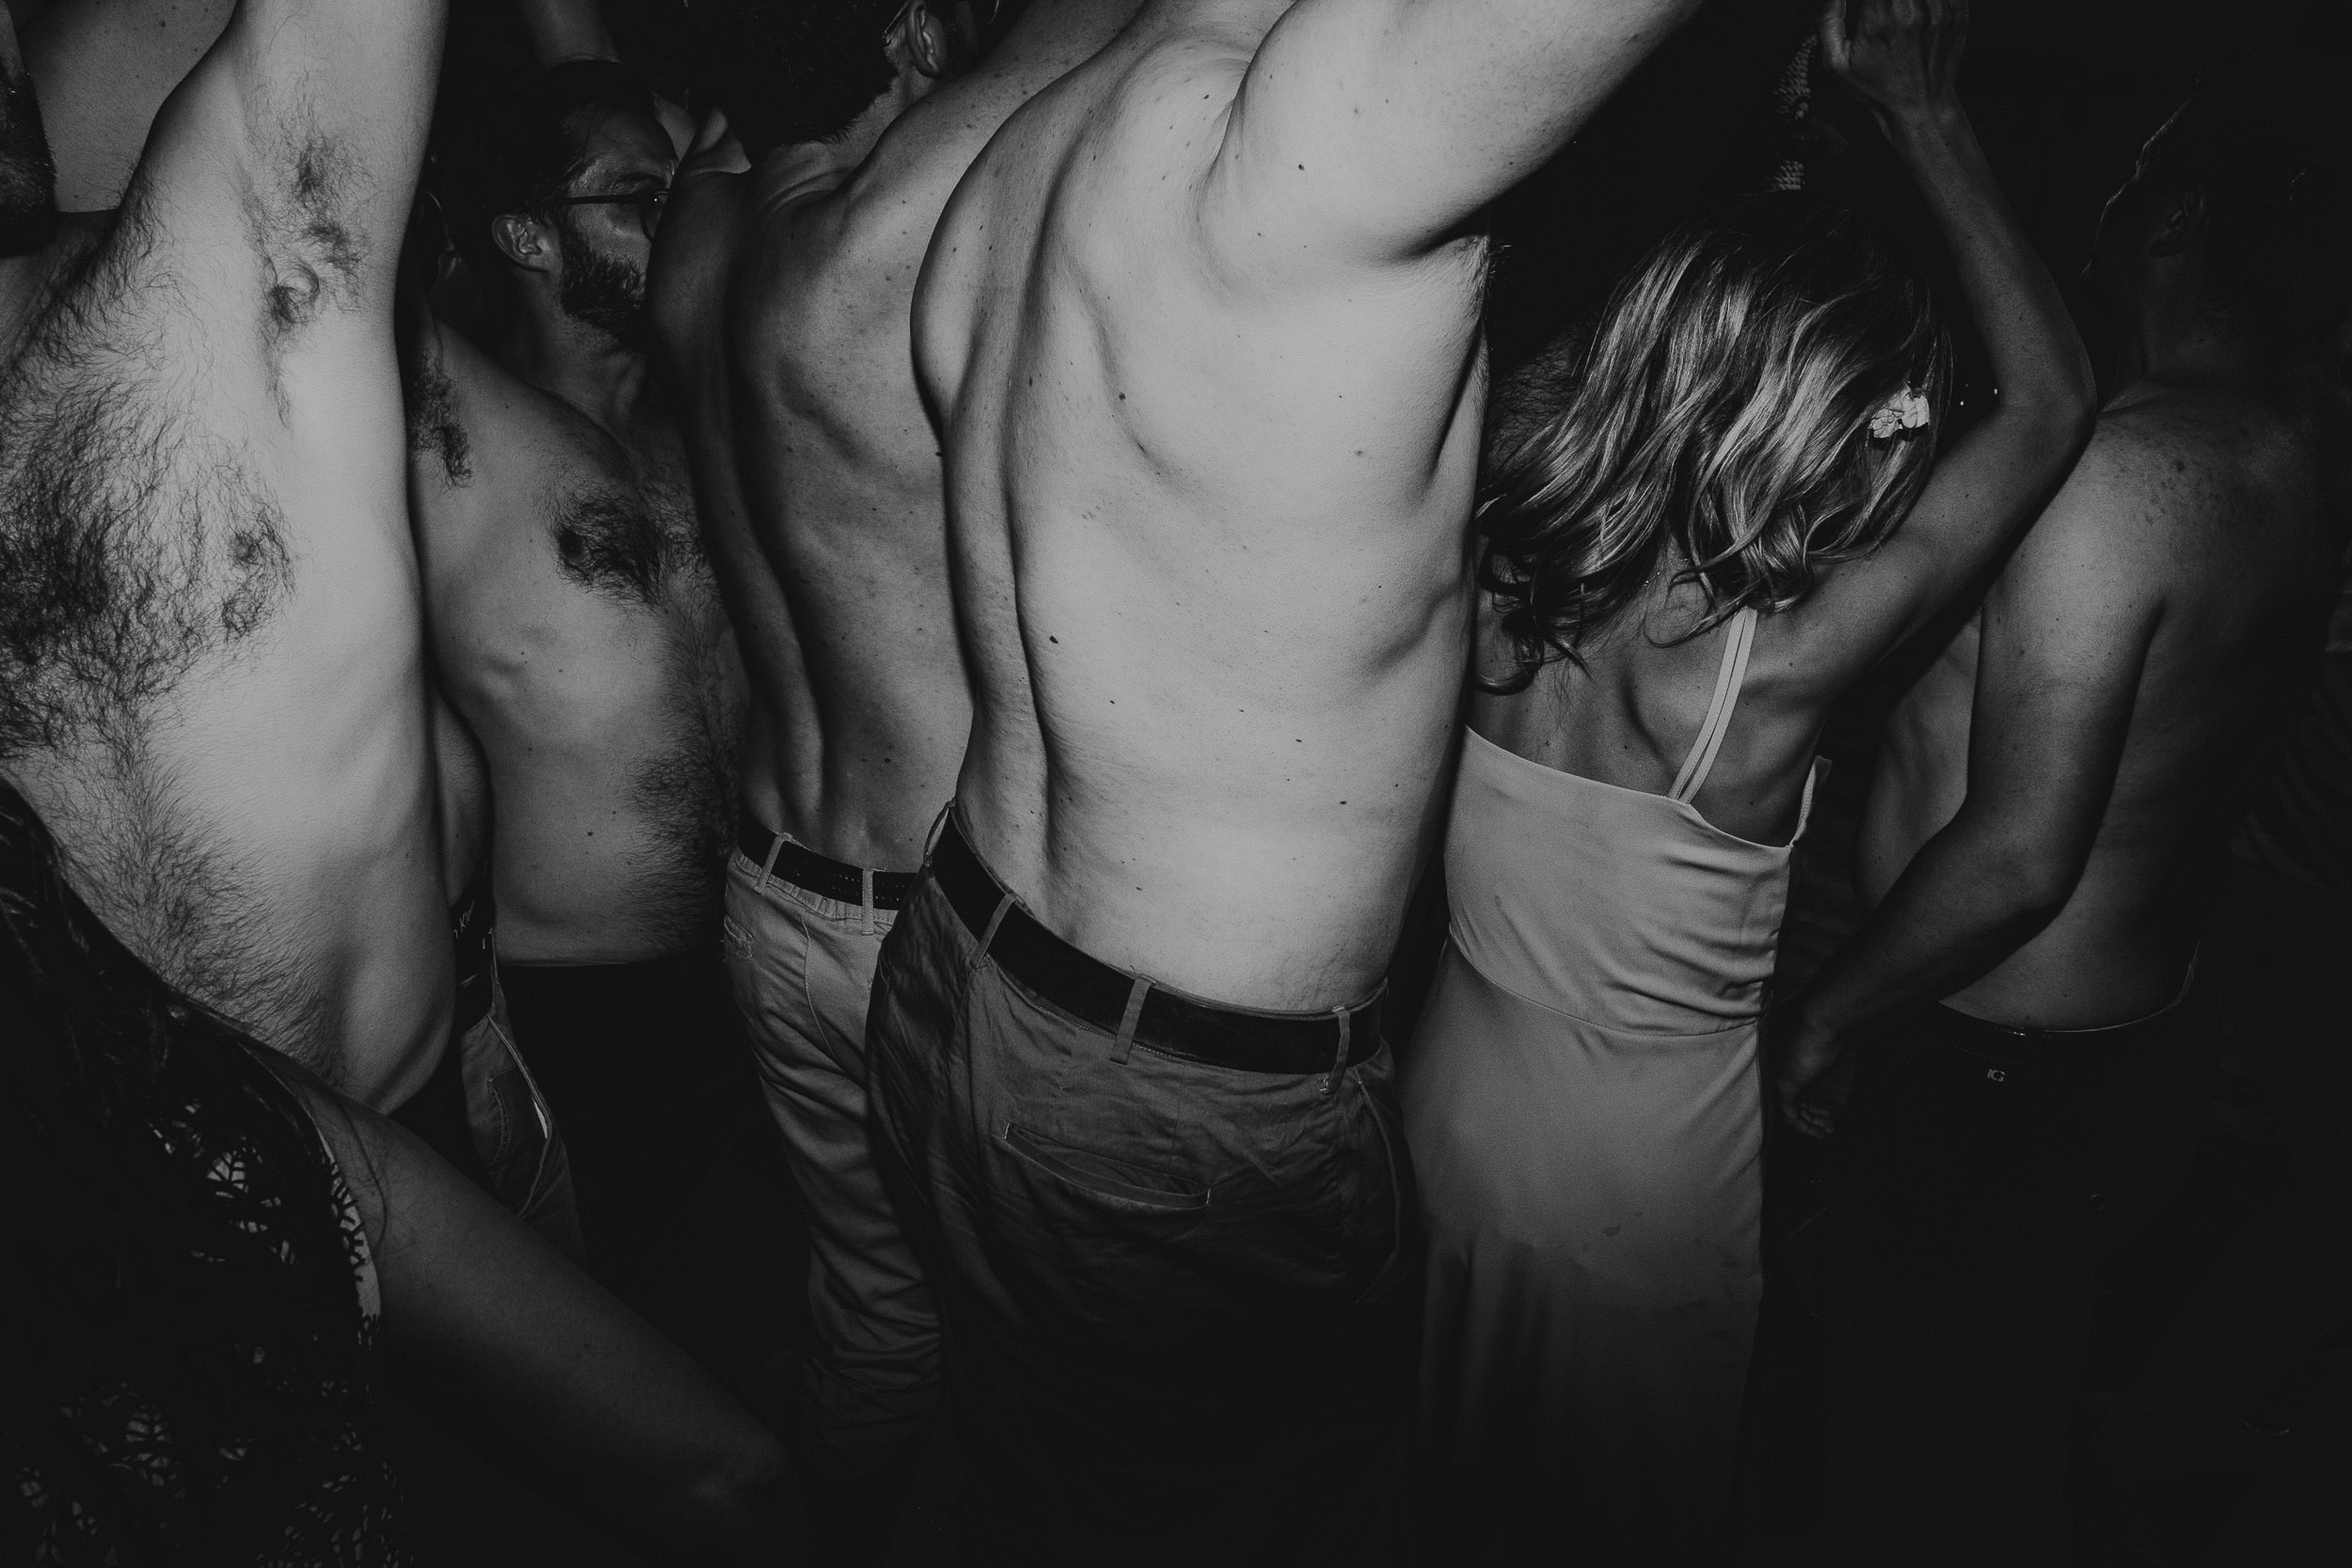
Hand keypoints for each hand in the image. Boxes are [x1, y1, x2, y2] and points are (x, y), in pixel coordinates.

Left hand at [1773, 1000, 1846, 1138]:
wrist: (1821, 1020)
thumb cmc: (1826, 1030)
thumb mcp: (1824, 1052)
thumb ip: (1819, 1064)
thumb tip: (1830, 1065)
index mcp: (1786, 1064)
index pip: (1793, 1092)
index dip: (1810, 1106)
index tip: (1826, 1113)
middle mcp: (1779, 1072)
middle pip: (1792, 1103)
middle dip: (1812, 1117)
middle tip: (1829, 1126)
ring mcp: (1779, 1078)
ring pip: (1791, 1111)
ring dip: (1810, 1124)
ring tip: (1827, 1132)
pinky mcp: (1784, 1085)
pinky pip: (1790, 1113)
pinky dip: (1804, 1126)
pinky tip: (1818, 1132)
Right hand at [1817, 0, 1968, 124]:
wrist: (1920, 107)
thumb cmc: (1877, 88)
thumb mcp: (1837, 64)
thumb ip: (1828, 21)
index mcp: (1880, 20)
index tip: (1865, 2)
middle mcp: (1913, 10)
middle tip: (1878, 4)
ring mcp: (1939, 9)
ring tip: (1896, 7)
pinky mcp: (1957, 11)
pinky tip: (1914, 8)